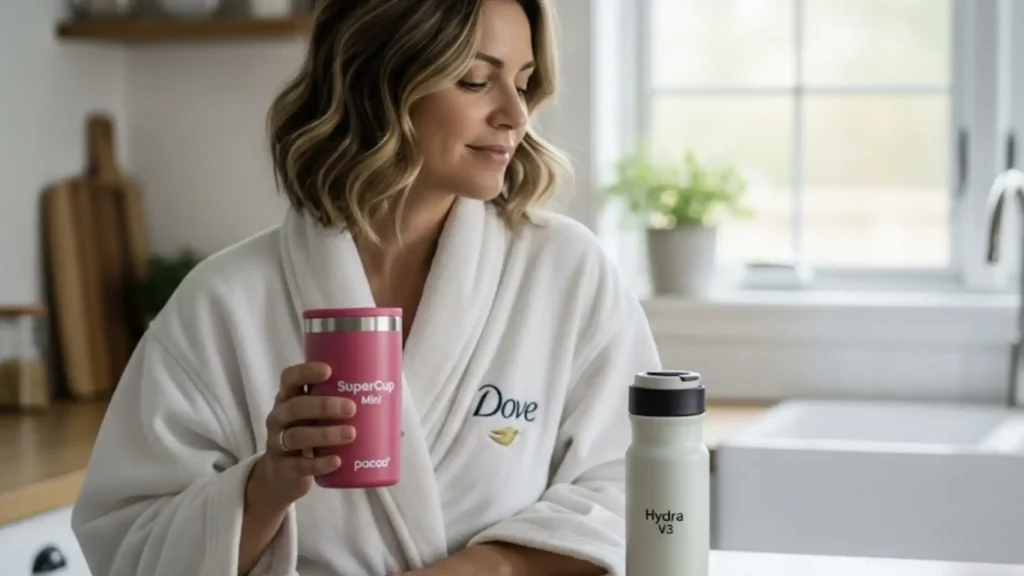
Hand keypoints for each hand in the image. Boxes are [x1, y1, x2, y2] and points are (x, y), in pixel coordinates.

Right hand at [249, 362, 357, 508]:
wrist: (284, 476)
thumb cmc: (311, 438)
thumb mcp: (320, 422)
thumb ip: (351, 417)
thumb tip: (399, 429)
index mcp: (290, 399)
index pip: (290, 378)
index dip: (306, 371)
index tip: (329, 371)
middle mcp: (280, 418)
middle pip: (295, 406)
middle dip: (323, 405)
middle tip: (351, 408)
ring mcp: (277, 443)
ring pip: (297, 436)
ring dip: (325, 434)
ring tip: (351, 434)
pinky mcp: (284, 468)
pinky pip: (299, 465)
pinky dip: (319, 464)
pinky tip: (337, 461)